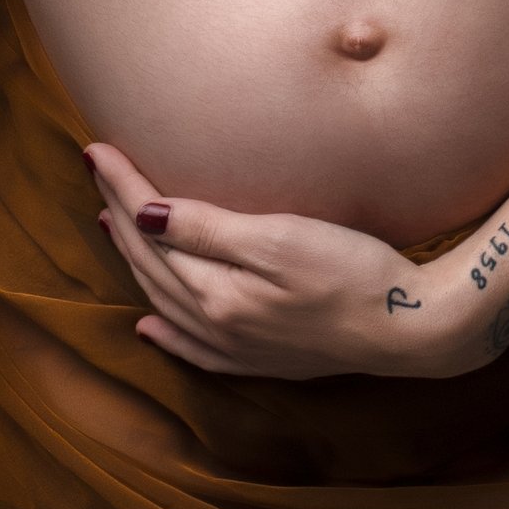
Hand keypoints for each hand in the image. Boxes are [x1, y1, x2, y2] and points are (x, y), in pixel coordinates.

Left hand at [84, 142, 463, 378]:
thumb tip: (142, 216)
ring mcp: (238, 347)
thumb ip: (207, 231)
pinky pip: (193, 348)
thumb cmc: (353, 273)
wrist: (412, 328)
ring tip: (114, 227)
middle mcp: (217, 325)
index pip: (152, 229)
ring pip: (165, 300)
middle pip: (151, 264)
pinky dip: (166, 334)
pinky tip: (150, 328)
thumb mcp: (280, 240)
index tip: (96, 149)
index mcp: (216, 292)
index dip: (123, 186)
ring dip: (137, 263)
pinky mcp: (263, 359)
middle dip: (120, 216)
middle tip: (97, 172)